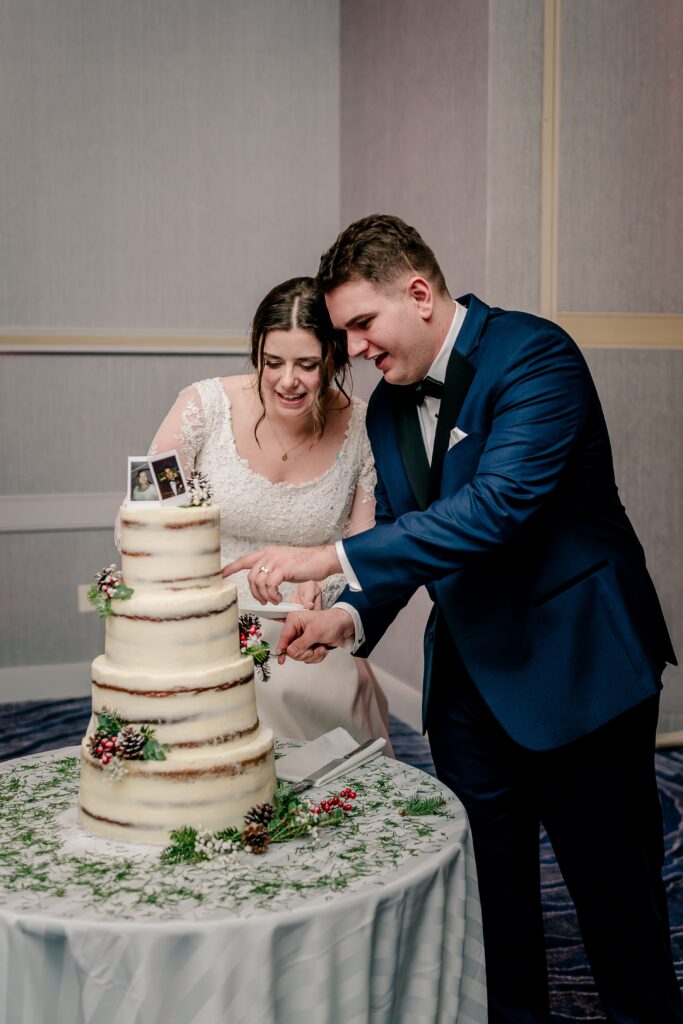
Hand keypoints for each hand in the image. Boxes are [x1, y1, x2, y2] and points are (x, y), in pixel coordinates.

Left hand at [222, 545, 340, 604]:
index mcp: (267, 553)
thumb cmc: (306, 563)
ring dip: (265, 595)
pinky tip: (279, 598)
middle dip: (254, 592)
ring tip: (274, 600)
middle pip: (250, 576)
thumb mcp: (284, 563)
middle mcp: (269, 555)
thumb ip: (272, 569)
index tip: (220, 574)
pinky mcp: (283, 568)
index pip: (244, 560)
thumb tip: (263, 582)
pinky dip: (272, 595)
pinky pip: (269, 585)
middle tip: (264, 600)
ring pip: (258, 582)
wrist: (322, 559)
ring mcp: (275, 560)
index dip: (230, 568)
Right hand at [276, 608, 354, 664]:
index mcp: (294, 621)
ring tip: (320, 647)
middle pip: (291, 650)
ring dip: (312, 655)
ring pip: (300, 656)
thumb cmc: (330, 622)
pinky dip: (317, 656)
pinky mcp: (309, 646)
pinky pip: (308, 658)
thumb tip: (289, 651)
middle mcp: (296, 630)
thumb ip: (301, 643)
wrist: (344, 626)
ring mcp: (302, 639)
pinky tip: (322, 648)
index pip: (283, 638)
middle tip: (312, 649)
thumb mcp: (315, 632)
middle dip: (304, 653)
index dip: (282, 649)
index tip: (281, 659)